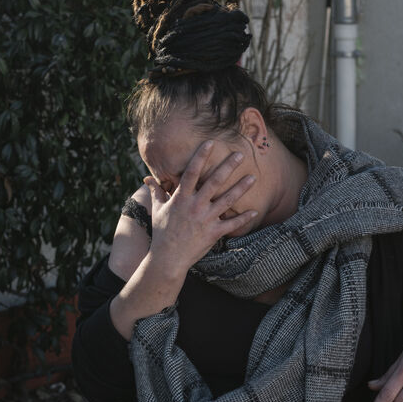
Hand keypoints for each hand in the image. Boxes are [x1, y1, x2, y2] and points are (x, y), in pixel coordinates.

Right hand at [144, 139, 257, 270]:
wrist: (167, 258)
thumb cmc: (162, 233)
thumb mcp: (158, 210)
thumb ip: (156, 192)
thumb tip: (147, 178)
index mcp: (181, 198)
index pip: (192, 172)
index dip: (201, 156)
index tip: (210, 142)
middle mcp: (195, 206)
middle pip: (214, 182)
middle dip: (228, 166)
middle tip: (240, 154)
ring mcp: (205, 219)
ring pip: (227, 200)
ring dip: (241, 188)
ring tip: (253, 177)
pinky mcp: (213, 233)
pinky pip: (232, 224)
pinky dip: (244, 218)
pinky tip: (255, 211)